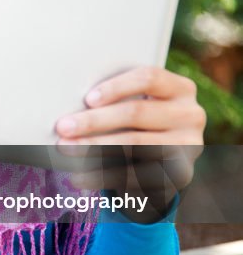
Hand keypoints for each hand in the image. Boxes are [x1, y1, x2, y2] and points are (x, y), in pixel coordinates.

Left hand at [55, 66, 205, 221]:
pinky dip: (102, 176)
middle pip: (136, 112)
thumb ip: (116, 100)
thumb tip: (70, 106)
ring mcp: (190, 145)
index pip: (149, 78)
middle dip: (95, 121)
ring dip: (93, 148)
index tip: (88, 99)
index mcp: (180, 88)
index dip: (117, 87)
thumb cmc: (140, 124)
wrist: (166, 163)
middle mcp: (191, 114)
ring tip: (65, 150)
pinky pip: (136, 175)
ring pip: (134, 145)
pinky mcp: (181, 174)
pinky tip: (79, 177)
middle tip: (63, 127)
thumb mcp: (137, 104)